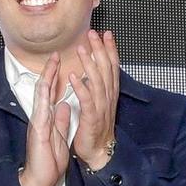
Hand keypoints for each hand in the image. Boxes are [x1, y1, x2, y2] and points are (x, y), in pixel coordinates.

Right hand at [18, 54, 72, 185]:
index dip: (56, 78)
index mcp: (47, 119)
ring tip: (52, 62)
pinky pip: (42, 109)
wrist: (39, 180)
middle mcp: (41, 117)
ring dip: (46, 77)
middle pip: (44, 89)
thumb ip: (61, 120)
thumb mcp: (59, 137)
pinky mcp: (38, 130)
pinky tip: (47, 85)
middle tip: (55, 54)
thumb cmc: (47, 162)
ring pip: (41, 94)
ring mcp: (38, 122)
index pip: (51, 94)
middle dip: (50, 70)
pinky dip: (45, 96)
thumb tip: (65, 105)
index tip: (61, 63)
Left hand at [66, 29, 118, 169]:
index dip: (110, 50)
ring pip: (97, 81)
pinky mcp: (92, 118)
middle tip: (93, 34)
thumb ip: (97, 87)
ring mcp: (101, 107)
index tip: (106, 34)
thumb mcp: (99, 104)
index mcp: (109, 94)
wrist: (99, 151)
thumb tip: (92, 71)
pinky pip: (87, 100)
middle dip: (100, 50)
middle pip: (106, 69)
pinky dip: (80, 87)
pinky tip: (73, 76)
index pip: (112, 67)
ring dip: (89, 64)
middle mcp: (108, 98)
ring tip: (81, 49)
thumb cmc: (96, 129)